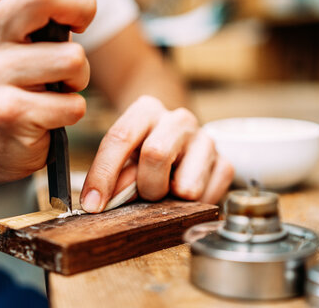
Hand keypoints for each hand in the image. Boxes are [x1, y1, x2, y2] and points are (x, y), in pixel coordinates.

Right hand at [0, 0, 95, 181]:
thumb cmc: (18, 83)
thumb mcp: (18, 37)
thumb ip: (38, 4)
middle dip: (82, 9)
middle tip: (79, 30)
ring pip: (72, 58)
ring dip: (80, 77)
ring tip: (60, 86)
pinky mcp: (11, 112)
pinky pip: (73, 104)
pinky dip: (73, 110)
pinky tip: (53, 113)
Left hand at [80, 96, 233, 211]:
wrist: (180, 144)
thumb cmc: (143, 153)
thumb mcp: (124, 157)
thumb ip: (114, 176)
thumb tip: (102, 202)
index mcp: (147, 109)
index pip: (121, 137)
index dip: (103, 175)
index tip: (93, 204)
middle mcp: (179, 119)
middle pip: (156, 154)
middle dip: (145, 186)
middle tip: (142, 194)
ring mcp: (206, 140)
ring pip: (185, 186)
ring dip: (170, 200)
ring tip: (166, 190)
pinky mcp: (225, 164)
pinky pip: (204, 199)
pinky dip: (190, 208)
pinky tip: (183, 194)